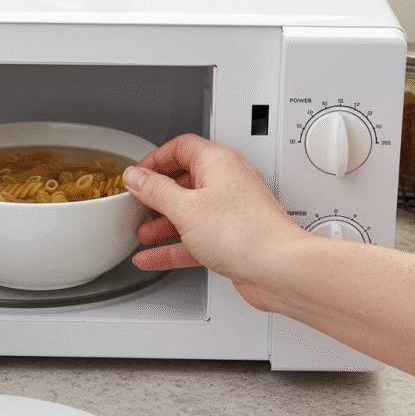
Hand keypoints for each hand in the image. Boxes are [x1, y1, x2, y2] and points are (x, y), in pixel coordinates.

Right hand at [122, 134, 307, 310]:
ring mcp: (232, 211)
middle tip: (138, 205)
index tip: (138, 175)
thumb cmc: (243, 234)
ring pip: (190, 212)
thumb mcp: (185, 208)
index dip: (155, 159)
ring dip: (164, 223)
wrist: (278, 268)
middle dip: (157, 196)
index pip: (181, 147)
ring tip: (144, 234)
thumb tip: (136, 177)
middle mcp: (228, 182)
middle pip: (185, 181)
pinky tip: (155, 257)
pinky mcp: (234, 237)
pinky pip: (197, 237)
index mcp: (218, 162)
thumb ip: (155, 191)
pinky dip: (175, 246)